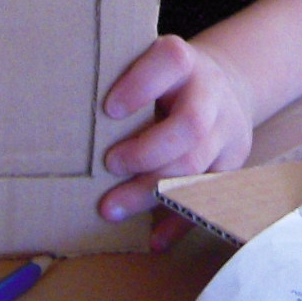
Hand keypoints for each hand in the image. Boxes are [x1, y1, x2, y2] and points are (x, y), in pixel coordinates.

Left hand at [99, 34, 257, 249]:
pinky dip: (179, 221)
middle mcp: (210, 93)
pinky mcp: (233, 162)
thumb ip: (124, 84)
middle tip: (110, 164)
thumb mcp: (151, 67)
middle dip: (147, 152)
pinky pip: (207, 196)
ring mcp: (226, 129)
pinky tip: (155, 238)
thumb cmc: (167, 82)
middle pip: (190, 125)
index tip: (109, 110)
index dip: (141, 85)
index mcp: (184, 63)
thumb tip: (68, 127)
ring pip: (196, 164)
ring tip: (112, 207)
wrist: (228, 86)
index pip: (171, 61)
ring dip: (151, 191)